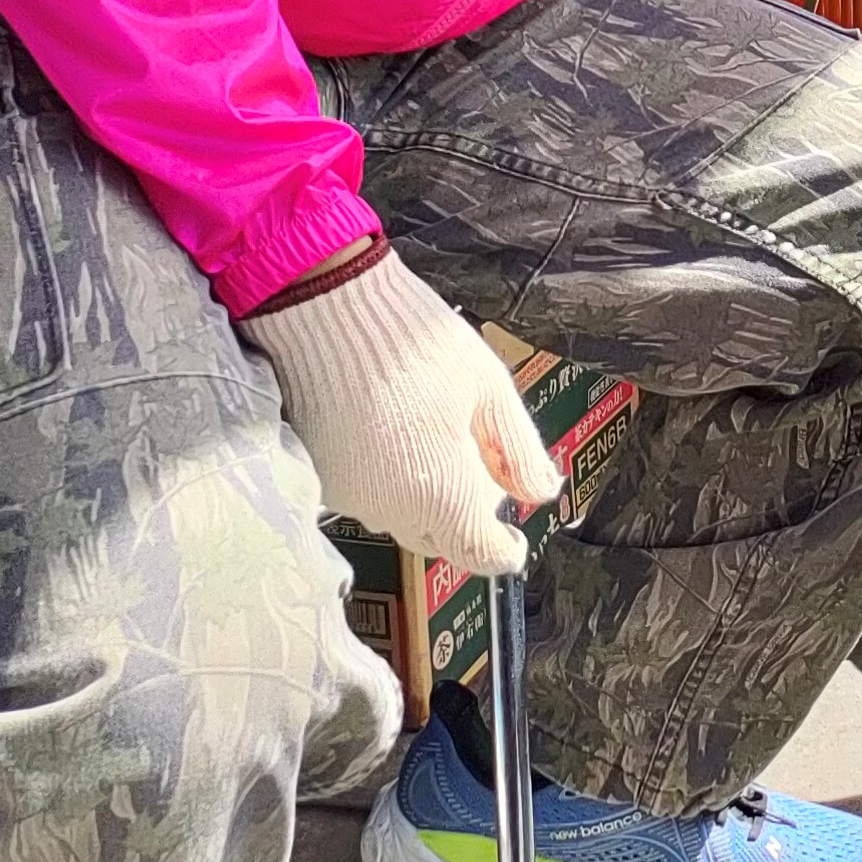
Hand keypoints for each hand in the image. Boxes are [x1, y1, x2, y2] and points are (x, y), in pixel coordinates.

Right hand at [240, 249, 561, 573]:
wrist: (327, 308)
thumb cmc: (414, 340)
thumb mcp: (490, 388)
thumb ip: (518, 450)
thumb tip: (540, 491)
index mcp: (441, 493)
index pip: (480, 553)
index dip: (505, 548)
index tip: (516, 537)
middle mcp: (390, 508)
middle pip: (442, 538)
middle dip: (468, 515)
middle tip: (483, 466)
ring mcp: (350, 495)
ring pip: (403, 517)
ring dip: (428, 495)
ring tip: (439, 435)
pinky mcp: (321, 476)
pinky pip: (369, 496)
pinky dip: (391, 479)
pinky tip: (399, 432)